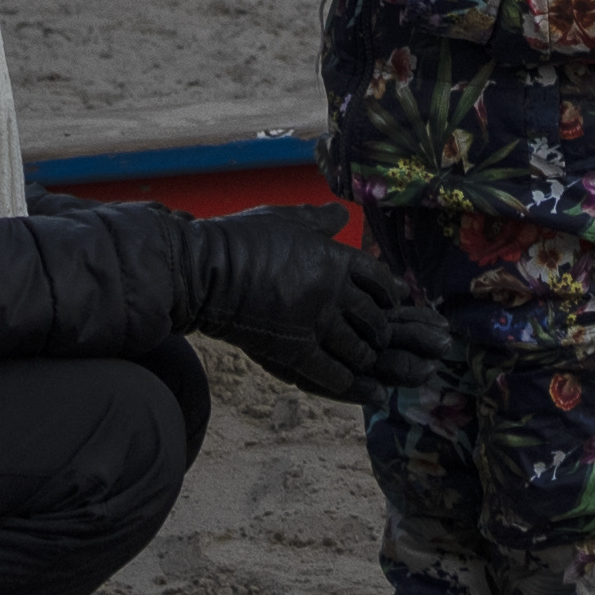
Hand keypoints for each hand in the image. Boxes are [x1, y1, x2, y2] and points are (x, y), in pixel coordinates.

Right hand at [170, 205, 424, 402]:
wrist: (204, 272)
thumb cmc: (240, 239)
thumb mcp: (285, 219)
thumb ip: (318, 219)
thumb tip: (342, 212)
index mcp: (334, 258)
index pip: (379, 279)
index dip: (389, 292)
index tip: (390, 300)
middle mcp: (333, 292)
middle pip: (375, 318)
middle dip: (381, 329)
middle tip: (380, 335)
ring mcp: (315, 323)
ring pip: (358, 349)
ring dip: (365, 356)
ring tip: (366, 359)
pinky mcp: (294, 351)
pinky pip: (332, 373)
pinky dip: (347, 382)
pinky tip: (350, 382)